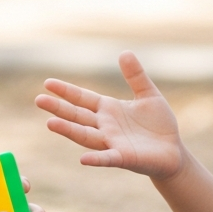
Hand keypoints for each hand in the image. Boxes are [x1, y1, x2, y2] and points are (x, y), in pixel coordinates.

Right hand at [38, 51, 186, 180]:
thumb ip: (136, 76)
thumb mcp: (148, 95)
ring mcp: (112, 143)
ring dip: (69, 131)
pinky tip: (83, 159)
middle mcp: (105, 126)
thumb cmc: (158, 125)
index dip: (66, 91)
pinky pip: (108, 158)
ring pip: (86, 136)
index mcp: (108, 110)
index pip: (82, 99)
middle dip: (59, 109)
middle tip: (39, 100)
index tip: (47, 83)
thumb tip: (125, 52)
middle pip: (77, 116)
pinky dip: (96, 159)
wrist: (173, 152)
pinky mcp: (124, 158)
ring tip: (50, 123)